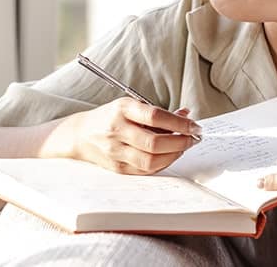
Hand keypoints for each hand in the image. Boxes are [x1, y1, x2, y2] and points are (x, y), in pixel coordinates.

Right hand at [66, 98, 201, 174]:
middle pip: (155, 143)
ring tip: (183, 147)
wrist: (81, 134)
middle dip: (180, 142)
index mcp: (122, 110)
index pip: (156, 117)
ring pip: (151, 160)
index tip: (194, 126)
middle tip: (193, 138)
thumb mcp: (131, 106)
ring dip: (174, 155)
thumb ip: (158, 113)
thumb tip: (186, 116)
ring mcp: (116, 151)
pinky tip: (169, 156)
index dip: (179, 123)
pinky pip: (145, 170)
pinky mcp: (118, 167)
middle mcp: (117, 130)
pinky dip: (162, 164)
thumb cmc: (110, 117)